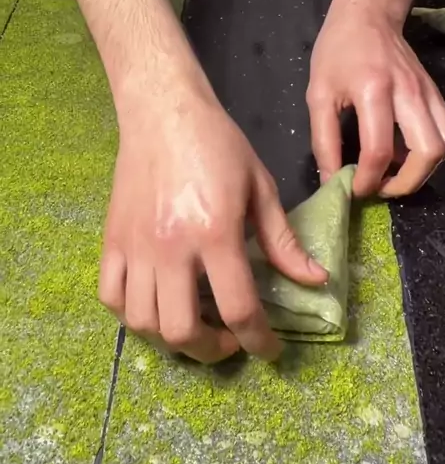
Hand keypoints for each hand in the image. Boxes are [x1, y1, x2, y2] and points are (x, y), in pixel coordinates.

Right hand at [99, 82, 327, 363]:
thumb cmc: (217, 144)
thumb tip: (314, 280)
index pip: (238, 308)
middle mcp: (170, 248)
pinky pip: (111, 298)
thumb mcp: (260, 186)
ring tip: (194, 325)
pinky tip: (155, 306)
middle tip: (230, 339)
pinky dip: (132, 316)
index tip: (270, 350)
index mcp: (215, 233)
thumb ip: (283, 240)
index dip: (259, 341)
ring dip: (173, 340)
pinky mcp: (111, 240)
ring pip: (143, 323)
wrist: (163, 112)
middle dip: (213, 350)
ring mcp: (135, 247)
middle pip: (183, 330)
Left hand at [306, 0, 444, 197]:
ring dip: (425, 168)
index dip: (368, 181)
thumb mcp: (318, 94)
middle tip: (382, 187)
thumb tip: (331, 180)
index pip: (378, 150)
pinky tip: (406, 150)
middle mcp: (408, 92)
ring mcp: (428, 92)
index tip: (355, 189)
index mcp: (374, 90)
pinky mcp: (435, 93)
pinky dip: (432, 150)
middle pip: (428, 152)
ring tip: (396, 172)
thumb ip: (323, 140)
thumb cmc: (337, 51)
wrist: (367, 14)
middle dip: (407, 183)